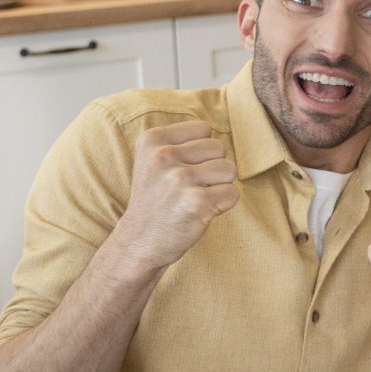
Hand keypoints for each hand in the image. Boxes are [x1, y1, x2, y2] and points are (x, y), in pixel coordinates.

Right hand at [114, 120, 238, 269]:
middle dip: (211, 169)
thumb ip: (181, 142)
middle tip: (188, 188)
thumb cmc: (155, 200)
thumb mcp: (152, 160)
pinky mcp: (196, 202)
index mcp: (151, 140)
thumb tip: (219, 134)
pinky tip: (200, 212)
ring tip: (194, 198)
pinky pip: (232, 193)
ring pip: (229, 169)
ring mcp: (179, 179)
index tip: (180, 169)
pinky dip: (223, 205)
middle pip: (219, 148)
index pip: (203, 129)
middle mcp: (163, 156)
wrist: (138, 242)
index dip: (200, 151)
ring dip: (219, 186)